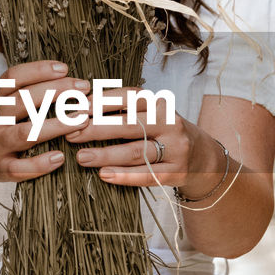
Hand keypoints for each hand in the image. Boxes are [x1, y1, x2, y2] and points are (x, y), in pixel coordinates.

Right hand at [0, 60, 89, 182]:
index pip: (13, 77)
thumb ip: (21, 91)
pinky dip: (41, 163)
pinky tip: (60, 157)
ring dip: (56, 125)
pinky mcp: (1, 169)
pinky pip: (22, 168)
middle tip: (83, 88)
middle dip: (56, 92)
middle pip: (24, 100)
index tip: (64, 68)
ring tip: (82, 119)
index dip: (38, 70)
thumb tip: (62, 76)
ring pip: (26, 133)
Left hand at [64, 86, 223, 191]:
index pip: (130, 98)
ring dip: (106, 154)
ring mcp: (176, 149)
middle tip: (71, 134)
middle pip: (129, 125)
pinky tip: (104, 175)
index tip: (78, 109)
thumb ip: (123, 109)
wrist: (203, 157)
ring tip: (82, 157)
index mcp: (160, 104)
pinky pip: (147, 175)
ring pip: (136, 151)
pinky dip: (124, 176)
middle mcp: (170, 123)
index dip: (102, 102)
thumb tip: (82, 106)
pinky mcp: (177, 172)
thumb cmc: (165, 132)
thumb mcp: (150, 114)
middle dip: (97, 129)